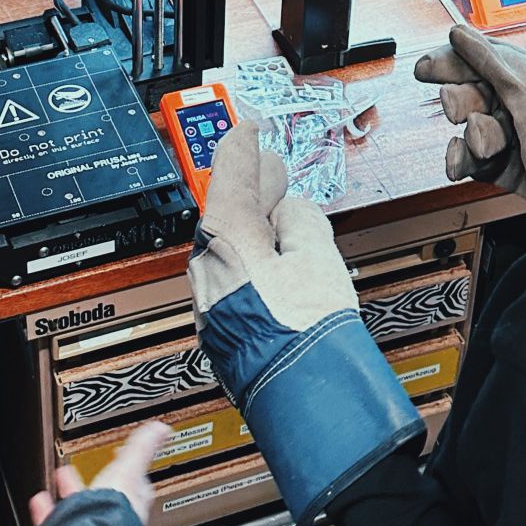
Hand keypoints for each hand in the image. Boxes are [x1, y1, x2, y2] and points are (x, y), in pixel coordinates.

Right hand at [29, 420, 170, 525]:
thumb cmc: (112, 514)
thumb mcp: (128, 469)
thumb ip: (141, 448)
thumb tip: (160, 429)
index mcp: (130, 506)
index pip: (136, 487)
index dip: (129, 469)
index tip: (122, 456)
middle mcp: (112, 523)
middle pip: (105, 499)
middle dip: (96, 483)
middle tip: (91, 468)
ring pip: (81, 512)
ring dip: (71, 494)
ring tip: (61, 478)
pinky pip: (56, 525)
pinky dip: (47, 512)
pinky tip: (40, 502)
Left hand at [187, 122, 423, 525]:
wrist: (302, 398)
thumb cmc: (308, 333)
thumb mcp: (318, 255)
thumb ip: (301, 220)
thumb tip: (291, 212)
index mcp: (226, 237)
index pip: (228, 172)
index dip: (242, 143)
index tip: (248, 127)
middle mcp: (207, 266)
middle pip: (226, 209)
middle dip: (252, 186)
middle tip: (271, 167)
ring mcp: (210, 299)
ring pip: (229, 243)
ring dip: (255, 223)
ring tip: (282, 212)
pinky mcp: (220, 325)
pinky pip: (232, 273)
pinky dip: (252, 256)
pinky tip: (276, 258)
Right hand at [415, 24, 525, 210]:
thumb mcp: (524, 89)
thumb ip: (487, 60)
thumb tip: (460, 33)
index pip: (483, 61)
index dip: (453, 63)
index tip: (426, 68)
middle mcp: (524, 105)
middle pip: (473, 96)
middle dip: (461, 102)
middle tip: (454, 106)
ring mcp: (516, 138)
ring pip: (472, 130)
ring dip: (472, 137)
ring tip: (483, 144)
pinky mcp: (510, 169)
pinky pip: (474, 160)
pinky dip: (464, 160)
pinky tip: (460, 161)